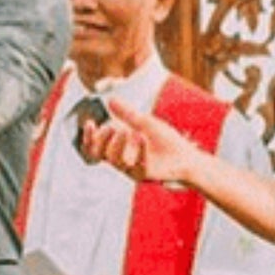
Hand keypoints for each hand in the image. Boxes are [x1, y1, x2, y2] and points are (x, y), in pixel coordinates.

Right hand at [81, 98, 201, 184]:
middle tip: (110, 127)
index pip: (94, 146)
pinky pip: (137, 165)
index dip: (88, 137)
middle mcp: (120, 160)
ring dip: (118, 145)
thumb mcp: (145, 122)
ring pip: (115, 161)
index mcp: (117, 148)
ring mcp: (131, 168)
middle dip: (101, 140)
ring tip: (127, 130)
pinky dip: (139, 150)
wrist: (186, 156)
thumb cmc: (165, 140)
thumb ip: (127, 114)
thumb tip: (110, 100)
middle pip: (100, 155)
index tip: (90, 123)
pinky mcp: (144, 175)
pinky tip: (142, 137)